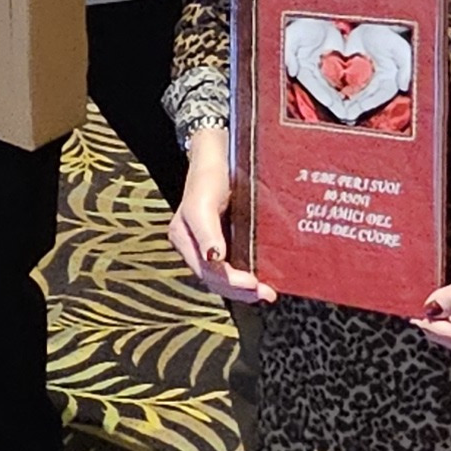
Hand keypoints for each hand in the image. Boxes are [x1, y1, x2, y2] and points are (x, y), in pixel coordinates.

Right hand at [170, 134, 275, 306]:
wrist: (217, 156)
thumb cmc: (209, 176)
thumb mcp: (204, 202)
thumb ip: (207, 231)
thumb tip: (214, 258)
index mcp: (183, 237)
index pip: (207, 270)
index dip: (231, 281)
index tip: (254, 284)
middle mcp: (193, 245)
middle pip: (215, 278)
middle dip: (240, 290)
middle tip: (267, 294)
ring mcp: (207, 245)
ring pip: (223, 276)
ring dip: (244, 288)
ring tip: (266, 293)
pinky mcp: (222, 240)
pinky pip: (231, 265)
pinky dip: (245, 275)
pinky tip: (262, 279)